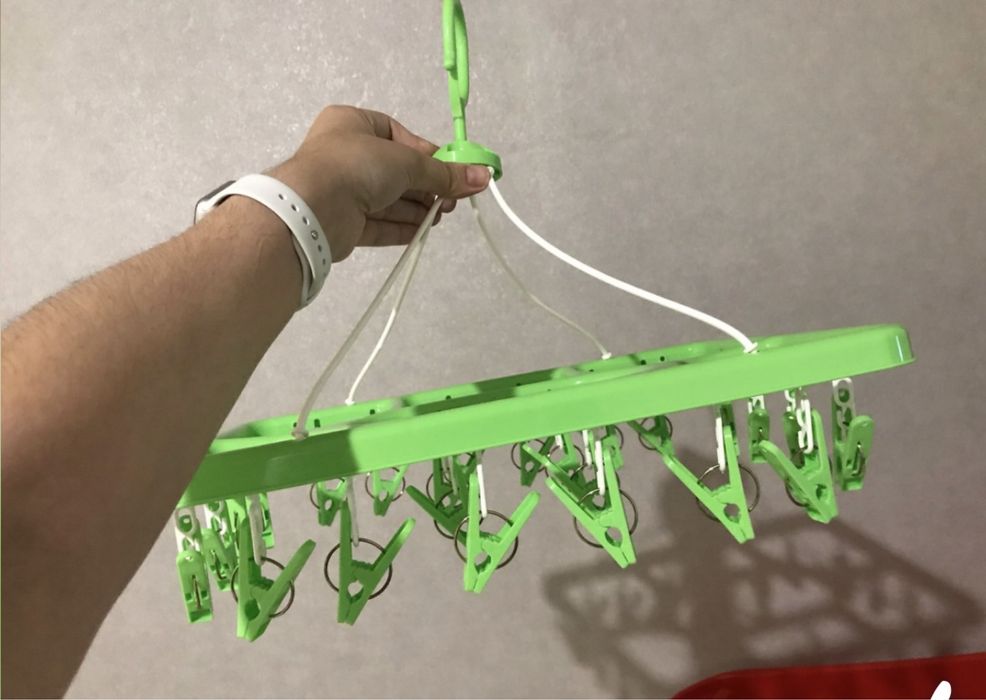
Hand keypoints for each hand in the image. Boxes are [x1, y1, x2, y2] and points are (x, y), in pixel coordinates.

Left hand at [270, 105, 490, 260]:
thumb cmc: (356, 164)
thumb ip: (445, 174)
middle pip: (395, 172)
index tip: (449, 170)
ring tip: (443, 215)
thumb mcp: (407, 162)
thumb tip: (483, 176)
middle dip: (425, 186)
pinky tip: (424, 231)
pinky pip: (377, 223)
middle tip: (452, 199)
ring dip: (417, 208)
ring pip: (387, 199)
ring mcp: (342, 191)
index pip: (397, 136)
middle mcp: (345, 155)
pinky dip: (401, 227)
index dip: (425, 154)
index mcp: (352, 124)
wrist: (312, 207)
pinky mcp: (343, 222)